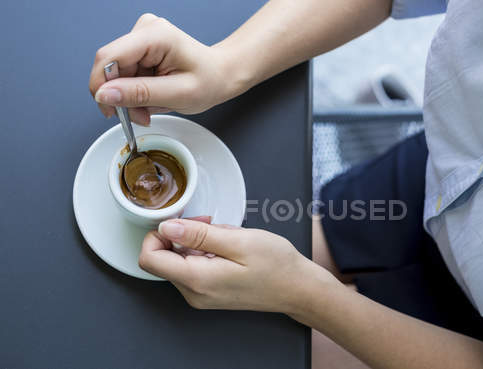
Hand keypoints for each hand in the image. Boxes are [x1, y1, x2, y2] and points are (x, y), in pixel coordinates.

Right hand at [89, 13, 250, 124]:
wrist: (221, 74)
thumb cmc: (209, 81)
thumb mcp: (177, 94)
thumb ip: (140, 94)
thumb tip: (103, 95)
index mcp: (155, 35)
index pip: (109, 57)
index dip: (101, 86)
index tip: (111, 111)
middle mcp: (145, 29)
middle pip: (111, 68)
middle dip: (121, 97)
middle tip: (141, 116)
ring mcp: (141, 36)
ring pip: (116, 74)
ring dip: (129, 97)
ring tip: (151, 108)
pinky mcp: (140, 47)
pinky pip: (124, 74)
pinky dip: (134, 92)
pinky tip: (152, 97)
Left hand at [138, 218, 337, 312]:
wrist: (298, 289)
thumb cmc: (276, 265)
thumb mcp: (239, 241)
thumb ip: (198, 235)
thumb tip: (167, 227)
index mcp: (197, 280)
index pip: (149, 258)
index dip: (159, 234)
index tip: (183, 222)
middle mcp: (193, 293)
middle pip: (163, 258)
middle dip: (181, 234)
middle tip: (210, 224)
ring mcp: (200, 295)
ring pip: (179, 260)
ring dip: (196, 242)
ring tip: (226, 237)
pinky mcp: (208, 292)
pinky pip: (193, 267)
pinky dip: (204, 251)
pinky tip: (228, 247)